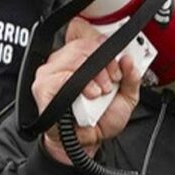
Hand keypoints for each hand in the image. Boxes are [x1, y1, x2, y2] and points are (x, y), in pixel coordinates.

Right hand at [33, 18, 141, 165]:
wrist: (87, 144)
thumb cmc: (100, 120)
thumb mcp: (125, 97)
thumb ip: (131, 77)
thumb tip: (129, 59)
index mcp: (80, 58)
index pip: (83, 31)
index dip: (101, 41)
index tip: (116, 60)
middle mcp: (62, 61)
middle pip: (82, 43)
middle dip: (103, 61)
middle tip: (111, 81)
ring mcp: (50, 73)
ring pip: (72, 56)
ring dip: (93, 74)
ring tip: (99, 92)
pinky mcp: (43, 88)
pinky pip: (59, 77)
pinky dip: (78, 85)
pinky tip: (88, 95)